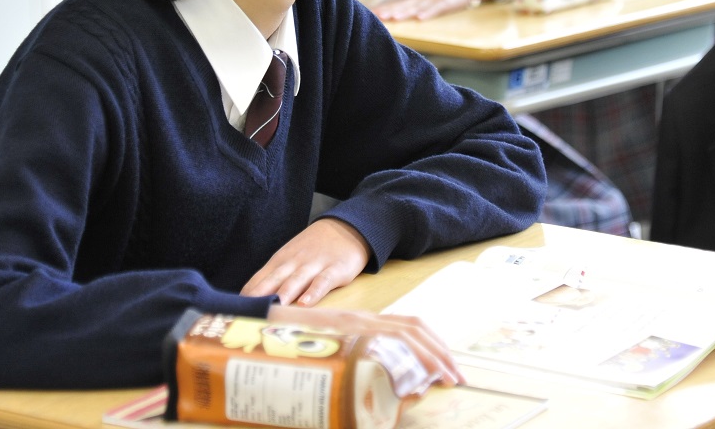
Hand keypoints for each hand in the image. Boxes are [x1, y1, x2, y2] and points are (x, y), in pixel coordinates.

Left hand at [241, 218, 369, 306]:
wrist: (345, 228)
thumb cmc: (312, 250)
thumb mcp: (289, 260)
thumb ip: (271, 280)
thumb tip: (248, 303)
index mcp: (278, 263)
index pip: (257, 282)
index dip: (245, 299)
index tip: (233, 315)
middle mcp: (292, 264)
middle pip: (272, 281)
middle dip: (259, 297)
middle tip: (246, 315)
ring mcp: (313, 266)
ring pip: (296, 281)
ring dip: (283, 294)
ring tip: (273, 309)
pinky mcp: (335, 270)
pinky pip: (323, 282)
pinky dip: (314, 292)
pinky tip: (306, 303)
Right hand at [267, 304, 464, 386]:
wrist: (256, 320)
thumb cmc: (289, 340)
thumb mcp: (327, 351)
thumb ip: (348, 365)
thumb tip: (365, 394)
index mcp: (364, 322)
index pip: (410, 326)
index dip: (434, 344)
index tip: (449, 367)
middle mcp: (364, 320)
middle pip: (415, 329)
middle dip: (441, 353)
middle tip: (457, 378)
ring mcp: (355, 326)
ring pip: (405, 333)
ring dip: (431, 355)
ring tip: (445, 378)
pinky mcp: (343, 335)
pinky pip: (382, 345)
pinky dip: (402, 360)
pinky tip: (413, 379)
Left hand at [374, 0, 495, 20]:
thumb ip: (416, 6)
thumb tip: (399, 13)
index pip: (398, 4)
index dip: (385, 9)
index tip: (370, 14)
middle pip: (403, 5)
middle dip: (389, 11)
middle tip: (375, 16)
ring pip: (417, 7)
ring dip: (405, 12)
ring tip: (393, 18)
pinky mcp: (447, 2)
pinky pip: (437, 8)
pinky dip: (428, 13)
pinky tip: (420, 18)